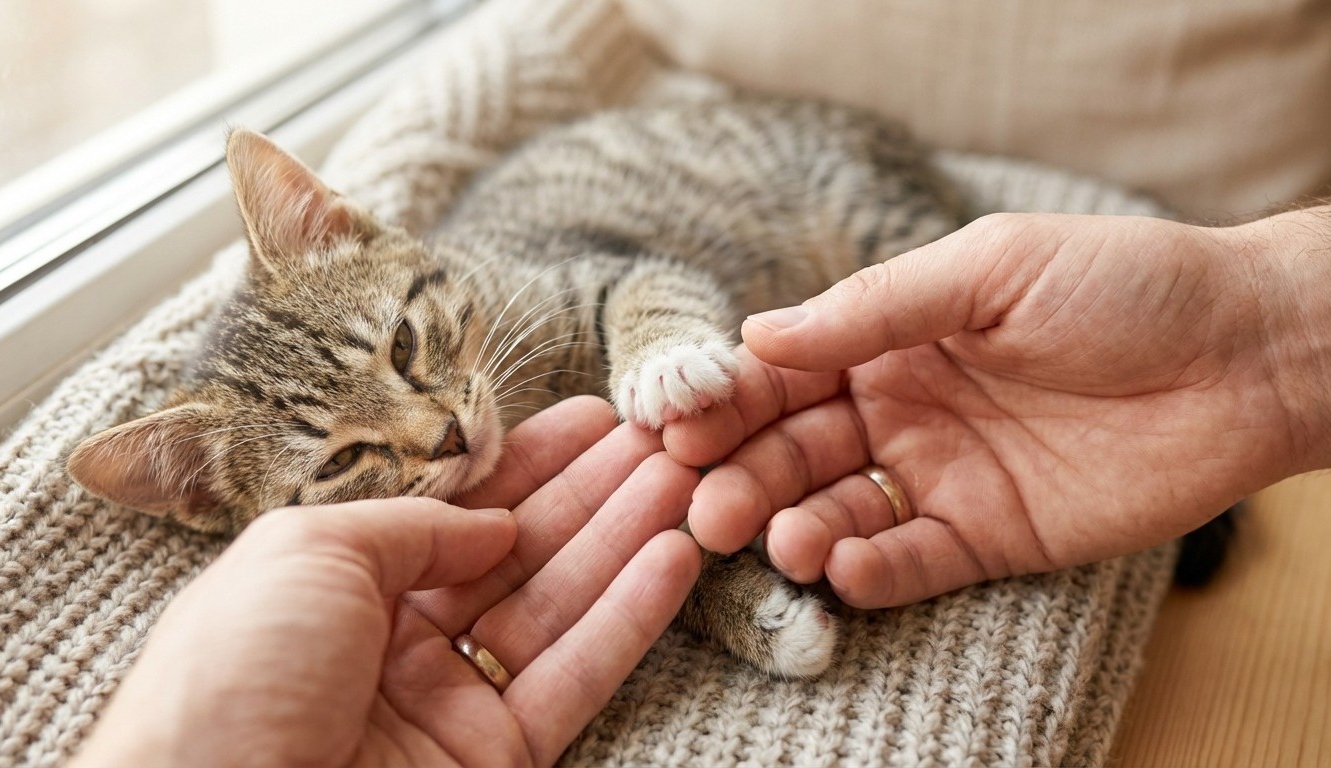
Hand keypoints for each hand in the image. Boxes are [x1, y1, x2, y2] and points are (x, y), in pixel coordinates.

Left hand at [73, 396, 701, 767]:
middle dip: (592, 492)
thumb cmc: (230, 677)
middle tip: (662, 440)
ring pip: (558, 608)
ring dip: (625, 541)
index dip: (526, 462)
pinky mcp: (497, 761)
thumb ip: (412, 522)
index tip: (593, 418)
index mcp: (338, 583)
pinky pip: (574, 678)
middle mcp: (398, 639)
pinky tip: (674, 558)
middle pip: (519, 552)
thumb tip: (494, 522)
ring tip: (687, 482)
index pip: (453, 509)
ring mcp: (450, 702)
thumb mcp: (304, 553)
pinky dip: (629, 619)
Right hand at [665, 209, 1330, 608]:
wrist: (1246, 356)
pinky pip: (912, 563)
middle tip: (704, 504)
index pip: (785, 376)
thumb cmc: (1122, 287)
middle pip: (795, 452)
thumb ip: (872, 309)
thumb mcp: (989, 270)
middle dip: (743, 477)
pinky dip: (871, 573)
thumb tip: (756, 335)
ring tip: (780, 541)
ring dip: (798, 530)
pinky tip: (844, 570)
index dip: (728, 401)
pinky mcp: (988, 538)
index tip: (676, 426)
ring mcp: (941, 477)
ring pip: (841, 513)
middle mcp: (901, 411)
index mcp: (890, 340)